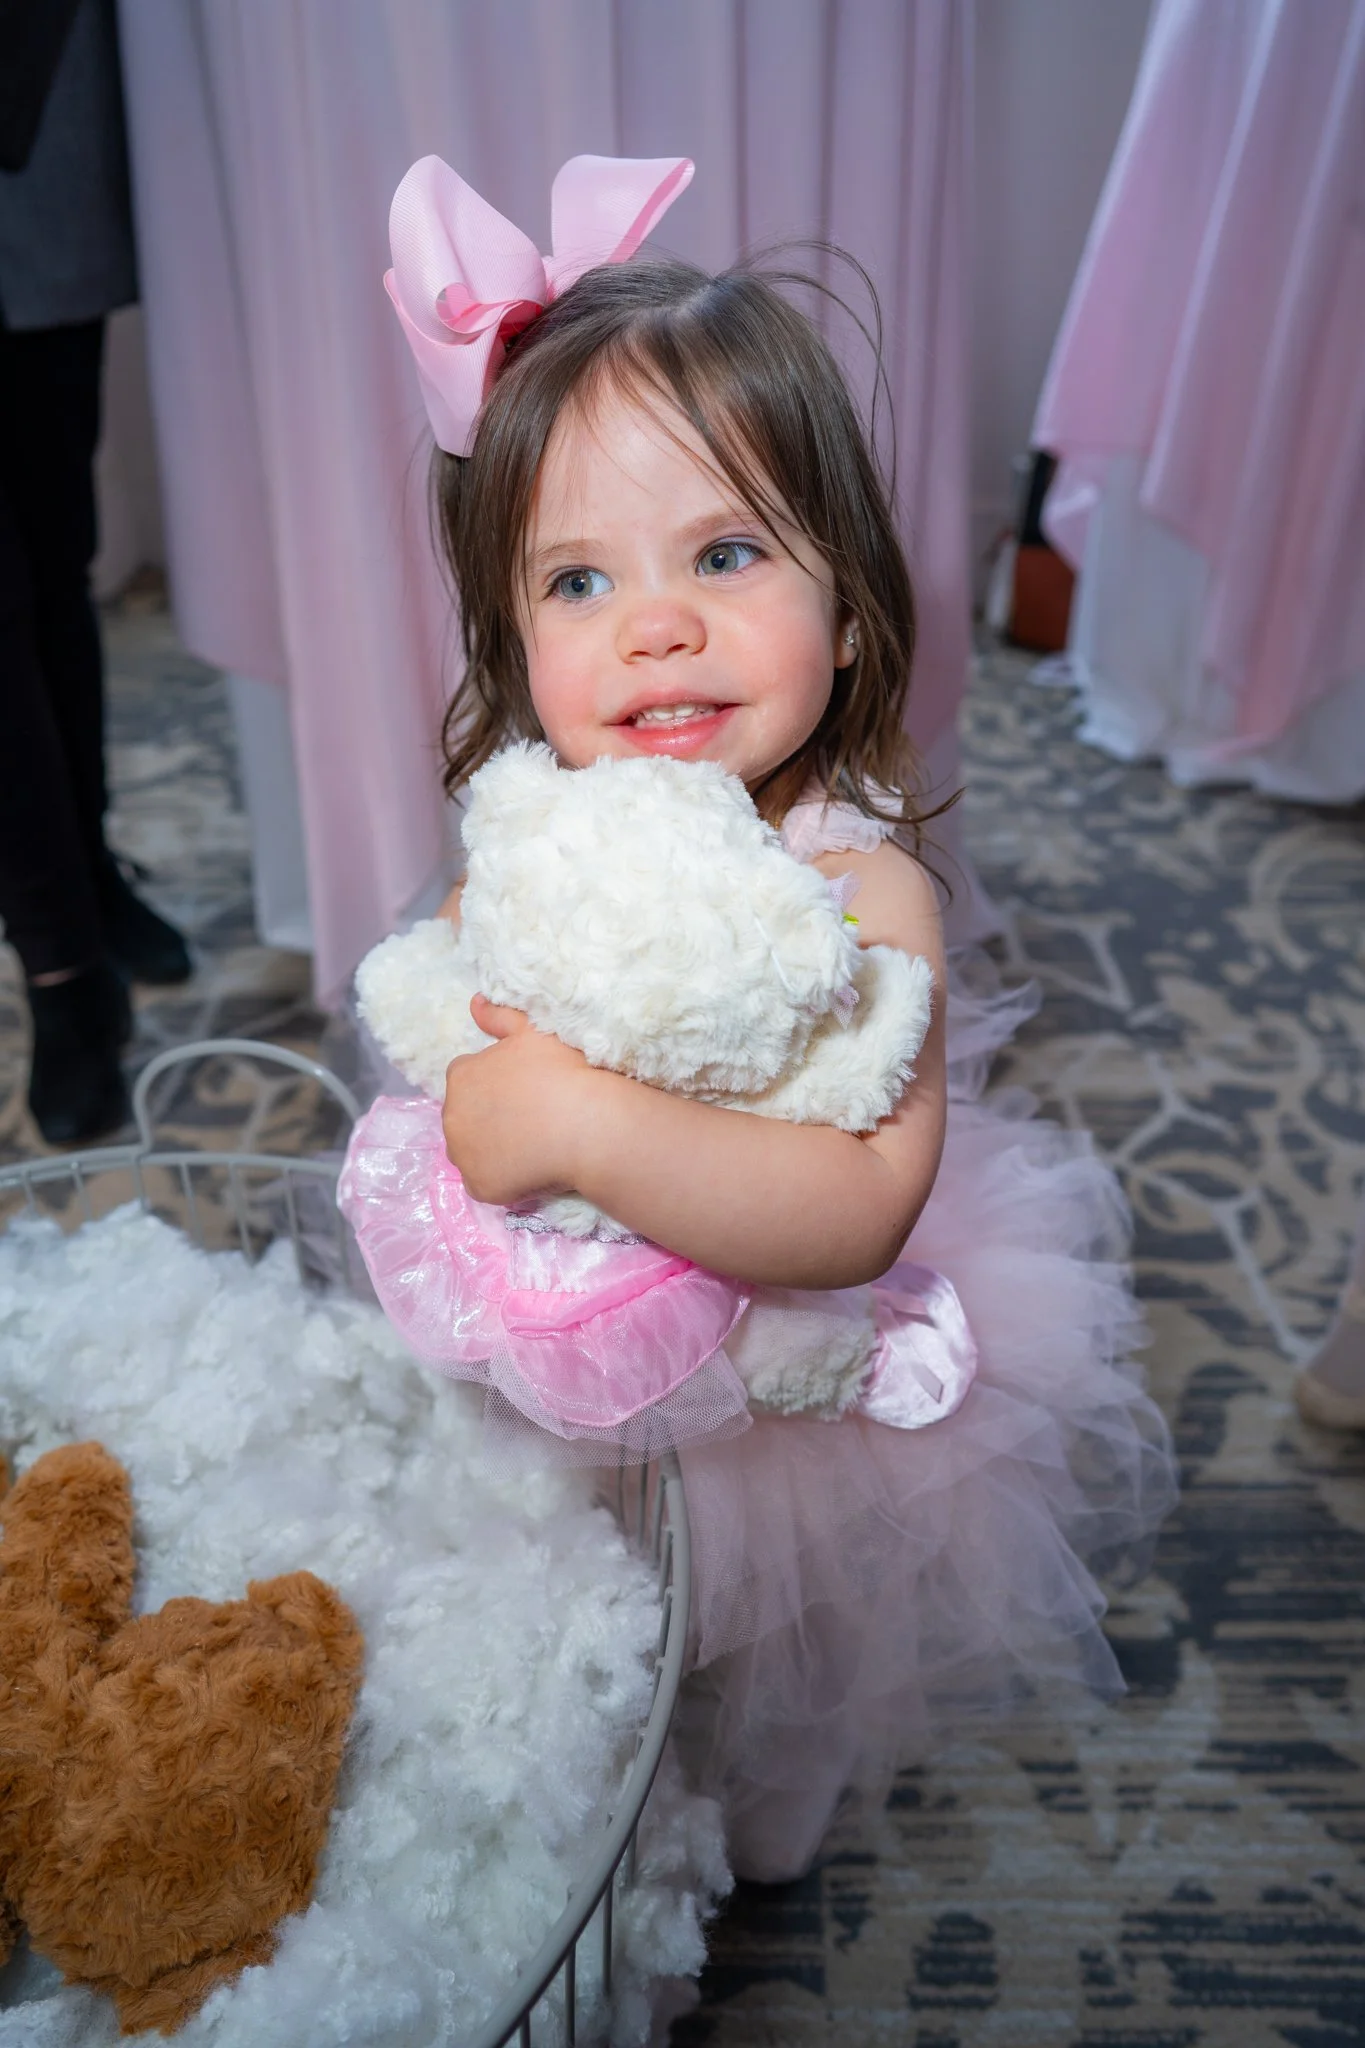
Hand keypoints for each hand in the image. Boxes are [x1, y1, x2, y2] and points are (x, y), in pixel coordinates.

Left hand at [440, 995, 598, 1207]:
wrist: (587, 1123)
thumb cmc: (563, 1072)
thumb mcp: (533, 1032)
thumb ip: (499, 1016)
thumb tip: (473, 1003)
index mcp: (461, 1075)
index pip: (467, 1080)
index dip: (495, 1086)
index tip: (523, 1092)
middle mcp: (451, 1115)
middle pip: (465, 1117)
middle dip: (488, 1118)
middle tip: (529, 1120)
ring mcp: (463, 1154)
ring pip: (472, 1152)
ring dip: (492, 1150)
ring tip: (532, 1147)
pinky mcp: (479, 1186)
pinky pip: (485, 1183)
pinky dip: (502, 1180)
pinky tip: (531, 1170)